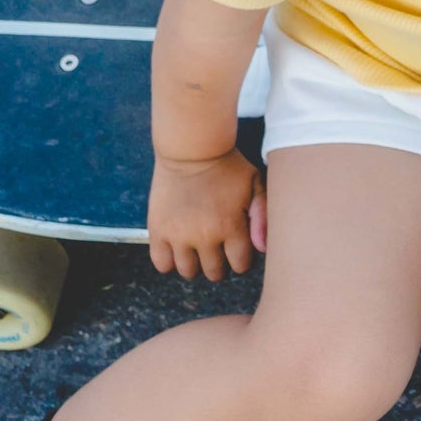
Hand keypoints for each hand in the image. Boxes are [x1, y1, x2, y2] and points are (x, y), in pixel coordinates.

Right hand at [147, 148, 266, 280]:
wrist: (191, 148)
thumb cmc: (228, 166)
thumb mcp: (255, 183)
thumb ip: (262, 215)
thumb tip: (262, 248)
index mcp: (231, 226)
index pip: (240, 264)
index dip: (242, 259)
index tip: (239, 250)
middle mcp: (204, 236)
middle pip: (214, 272)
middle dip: (220, 264)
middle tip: (219, 249)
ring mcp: (179, 235)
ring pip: (188, 271)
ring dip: (196, 264)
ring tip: (199, 249)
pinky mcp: (157, 230)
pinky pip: (161, 263)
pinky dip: (169, 262)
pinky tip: (177, 248)